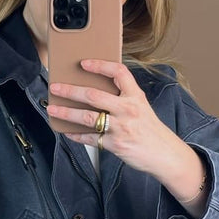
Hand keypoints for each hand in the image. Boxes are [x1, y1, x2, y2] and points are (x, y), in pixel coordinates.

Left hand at [47, 59, 208, 216]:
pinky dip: (76, 135)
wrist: (165, 155)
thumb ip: (123, 98)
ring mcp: (121, 127)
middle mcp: (128, 109)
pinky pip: (90, 138)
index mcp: (135, 96)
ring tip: (53, 109)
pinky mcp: (115, 145)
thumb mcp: (141, 108)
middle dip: (70, 91)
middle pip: (93, 95)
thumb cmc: (150, 130)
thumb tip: (94, 94)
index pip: (118, 73)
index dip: (100, 66)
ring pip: (86, 117)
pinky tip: (67, 131)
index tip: (84, 63)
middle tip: (56, 87)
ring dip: (66, 113)